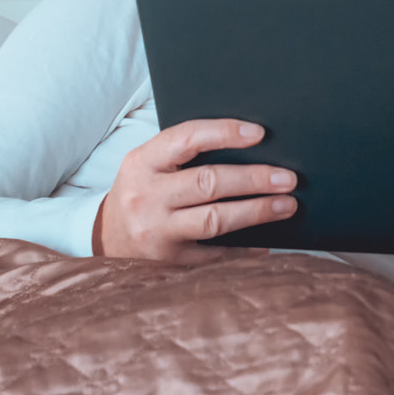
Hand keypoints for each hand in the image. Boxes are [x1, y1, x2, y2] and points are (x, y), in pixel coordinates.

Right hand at [94, 118, 297, 263]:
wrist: (105, 239)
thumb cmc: (141, 192)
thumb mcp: (149, 165)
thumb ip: (186, 154)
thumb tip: (251, 147)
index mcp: (142, 162)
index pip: (187, 139)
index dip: (225, 133)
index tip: (259, 134)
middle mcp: (146, 197)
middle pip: (208, 182)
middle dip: (254, 179)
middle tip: (288, 178)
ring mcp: (156, 232)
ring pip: (214, 220)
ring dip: (256, 211)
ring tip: (287, 205)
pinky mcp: (168, 261)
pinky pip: (214, 254)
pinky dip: (244, 249)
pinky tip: (266, 243)